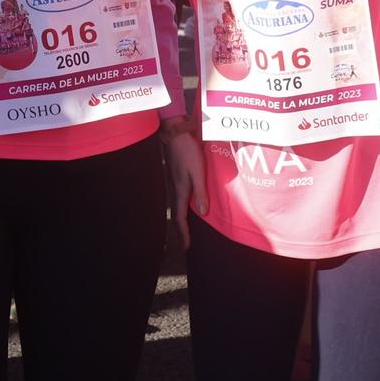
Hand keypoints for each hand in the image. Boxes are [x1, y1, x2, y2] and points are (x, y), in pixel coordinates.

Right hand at [164, 126, 207, 249]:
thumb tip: (203, 213)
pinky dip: (186, 205)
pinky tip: (192, 204)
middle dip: (183, 229)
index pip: (181, 217)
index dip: (184, 233)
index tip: (187, 247)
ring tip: (189, 227)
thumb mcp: (197, 172)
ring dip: (184, 218)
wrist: (176, 134)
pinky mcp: (178, 175)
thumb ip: (200, 193)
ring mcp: (176, 182)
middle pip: (179, 214)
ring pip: (180, 205)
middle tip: (187, 242)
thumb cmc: (187, 152)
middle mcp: (176, 188)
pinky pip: (182, 196)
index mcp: (180, 190)